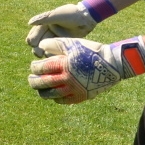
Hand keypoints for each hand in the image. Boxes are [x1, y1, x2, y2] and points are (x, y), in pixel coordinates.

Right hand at [27, 4, 96, 55]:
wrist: (86, 19)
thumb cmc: (71, 14)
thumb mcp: (56, 15)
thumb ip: (43, 19)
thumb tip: (29, 22)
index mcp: (44, 25)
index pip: (34, 34)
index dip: (32, 39)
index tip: (32, 43)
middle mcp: (47, 33)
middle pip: (37, 44)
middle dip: (36, 48)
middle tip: (38, 53)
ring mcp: (54, 40)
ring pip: (44, 49)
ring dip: (43, 53)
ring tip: (44, 55)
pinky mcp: (61, 45)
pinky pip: (54, 52)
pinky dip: (52, 55)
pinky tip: (53, 57)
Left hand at [28, 36, 144, 103]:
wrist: (112, 64)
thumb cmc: (91, 51)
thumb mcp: (73, 44)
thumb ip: (55, 44)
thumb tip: (40, 47)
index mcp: (64, 65)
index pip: (42, 69)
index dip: (35, 68)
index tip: (34, 66)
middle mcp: (67, 79)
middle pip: (43, 83)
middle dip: (33, 81)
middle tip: (31, 79)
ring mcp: (73, 90)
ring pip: (50, 95)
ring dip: (42, 92)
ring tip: (39, 88)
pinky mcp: (80, 97)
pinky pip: (62, 101)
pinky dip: (55, 98)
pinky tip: (53, 93)